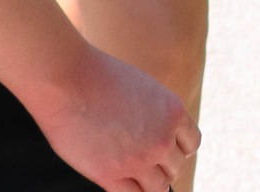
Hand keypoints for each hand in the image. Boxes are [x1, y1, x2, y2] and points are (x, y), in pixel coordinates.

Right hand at [30, 43, 199, 190]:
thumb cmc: (97, 78)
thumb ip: (155, 114)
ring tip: (132, 173)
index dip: (176, 148)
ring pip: (158, 188)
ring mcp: (138, 159)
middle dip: (161, 165)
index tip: (162, 149)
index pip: (191, 144)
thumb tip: (155, 138)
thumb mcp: (141, 88)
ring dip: (148, 183)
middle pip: (175, 167)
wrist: (68, 79)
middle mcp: (162, 138)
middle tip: (142, 159)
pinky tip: (119, 181)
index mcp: (173, 112)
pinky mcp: (111, 174)